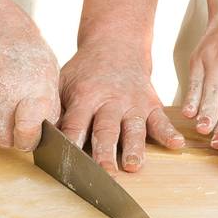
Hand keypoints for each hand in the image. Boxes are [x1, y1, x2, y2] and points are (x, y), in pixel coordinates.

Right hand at [0, 3, 60, 150]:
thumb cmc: (19, 39)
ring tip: (2, 98)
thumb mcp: (48, 66)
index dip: (30, 138)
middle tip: (16, 119)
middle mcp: (7, 95)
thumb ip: (48, 100)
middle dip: (12, 134)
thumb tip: (47, 127)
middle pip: (6, 139)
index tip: (31, 134)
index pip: (29, 135)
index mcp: (34, 89)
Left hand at [57, 41, 183, 173]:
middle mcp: (110, 100)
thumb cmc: (84, 72)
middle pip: (106, 129)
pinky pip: (161, 119)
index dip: (71, 143)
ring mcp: (133, 103)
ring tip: (133, 165)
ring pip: (134, 128)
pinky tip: (176, 146)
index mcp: (85, 96)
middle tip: (104, 173)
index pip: (76, 123)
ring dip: (134, 147)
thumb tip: (40, 138)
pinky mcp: (151, 104)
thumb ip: (57, 109)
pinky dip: (169, 133)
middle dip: (104, 152)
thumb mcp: (64, 82)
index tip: (68, 164)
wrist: (116, 44)